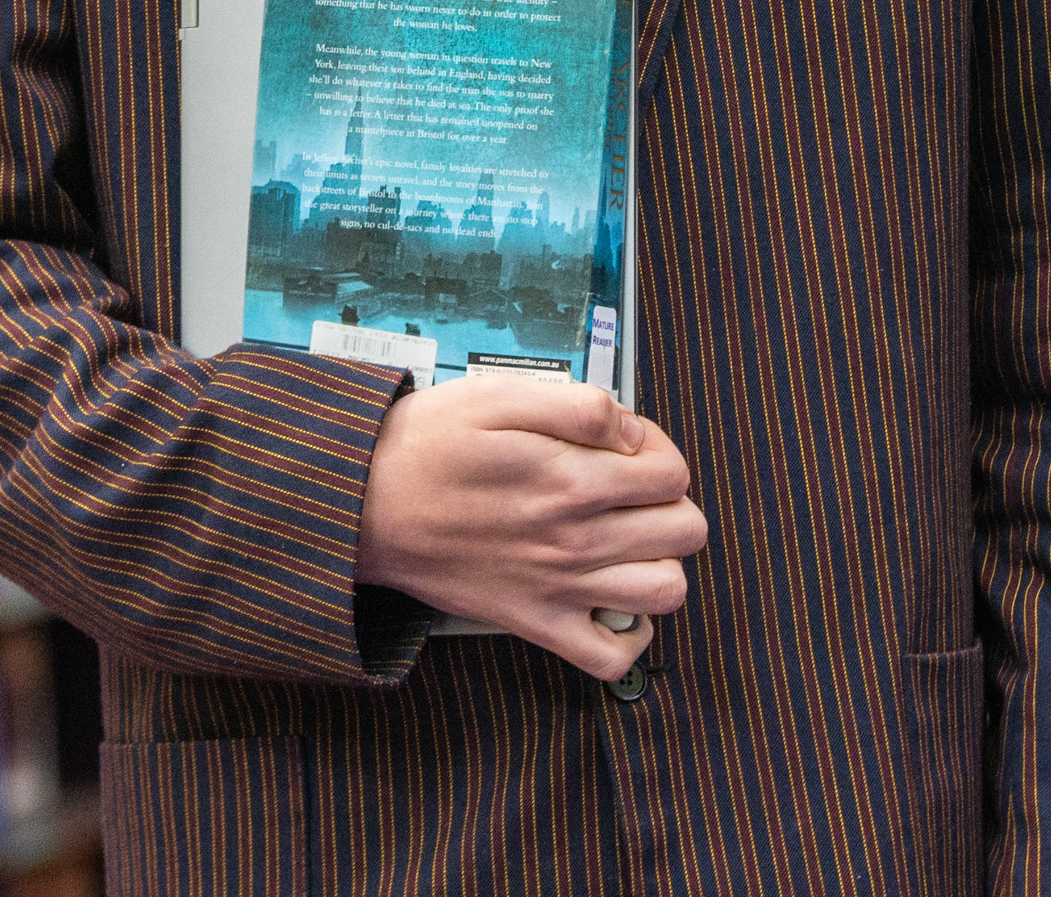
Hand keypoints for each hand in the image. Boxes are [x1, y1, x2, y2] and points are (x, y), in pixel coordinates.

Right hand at [353, 372, 704, 682]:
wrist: (363, 504)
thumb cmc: (426, 443)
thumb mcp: (496, 394)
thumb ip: (575, 404)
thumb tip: (629, 428)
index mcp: (572, 476)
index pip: (671, 471)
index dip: (656, 450)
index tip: (621, 447)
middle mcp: (577, 537)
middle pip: (686, 530)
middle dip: (668, 502)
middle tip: (625, 490)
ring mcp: (560, 587)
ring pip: (666, 591)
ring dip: (659, 563)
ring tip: (625, 541)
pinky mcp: (535, 622)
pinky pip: (613, 656)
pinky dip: (627, 633)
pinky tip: (609, 599)